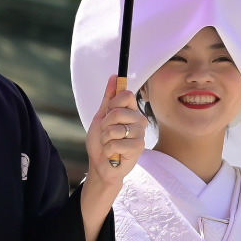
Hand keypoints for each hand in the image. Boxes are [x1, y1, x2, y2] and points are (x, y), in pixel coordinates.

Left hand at [82, 75, 142, 240]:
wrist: (100, 164)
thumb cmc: (101, 142)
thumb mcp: (101, 117)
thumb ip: (109, 97)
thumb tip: (114, 76)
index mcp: (131, 111)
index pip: (126, 95)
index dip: (112, 105)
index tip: (108, 115)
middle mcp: (139, 120)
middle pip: (118, 111)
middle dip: (105, 125)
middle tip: (107, 134)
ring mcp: (140, 134)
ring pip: (116, 128)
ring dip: (105, 139)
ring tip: (110, 145)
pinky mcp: (138, 148)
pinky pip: (117, 142)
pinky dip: (108, 149)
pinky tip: (113, 154)